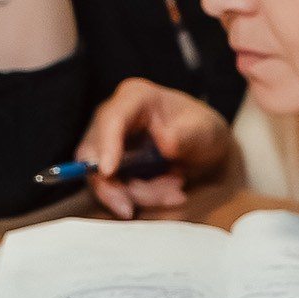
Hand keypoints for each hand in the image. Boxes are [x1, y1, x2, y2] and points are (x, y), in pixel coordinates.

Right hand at [75, 78, 232, 217]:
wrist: (205, 148)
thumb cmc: (203, 131)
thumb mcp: (205, 132)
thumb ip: (186, 137)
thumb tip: (166, 143)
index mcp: (135, 97)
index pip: (111, 119)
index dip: (106, 145)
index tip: (109, 173)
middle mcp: (114, 117)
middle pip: (93, 154)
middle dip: (118, 185)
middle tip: (150, 200)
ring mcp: (109, 142)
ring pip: (103, 178)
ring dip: (140, 193)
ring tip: (177, 190)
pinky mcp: (111, 165)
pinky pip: (114, 189)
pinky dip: (141, 198)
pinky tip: (170, 194)